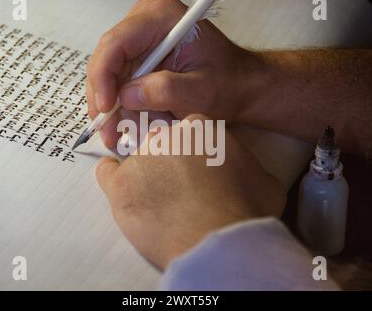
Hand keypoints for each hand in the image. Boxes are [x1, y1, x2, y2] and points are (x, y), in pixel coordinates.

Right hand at [86, 0, 267, 147]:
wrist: (242, 85)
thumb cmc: (230, 82)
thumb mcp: (202, 91)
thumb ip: (165, 91)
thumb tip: (126, 97)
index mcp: (162, 17)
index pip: (116, 43)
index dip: (103, 77)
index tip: (106, 109)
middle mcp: (146, 23)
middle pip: (107, 62)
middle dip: (106, 101)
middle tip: (111, 133)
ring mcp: (142, 40)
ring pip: (112, 77)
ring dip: (119, 109)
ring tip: (133, 134)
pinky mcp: (143, 57)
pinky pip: (123, 84)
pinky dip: (128, 108)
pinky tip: (142, 124)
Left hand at [95, 114, 285, 269]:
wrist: (220, 244)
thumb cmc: (246, 212)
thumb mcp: (263, 179)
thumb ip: (245, 164)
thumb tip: (243, 170)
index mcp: (200, 128)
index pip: (190, 132)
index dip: (196, 154)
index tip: (199, 171)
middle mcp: (167, 135)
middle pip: (163, 144)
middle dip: (171, 162)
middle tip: (182, 189)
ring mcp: (140, 158)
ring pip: (138, 160)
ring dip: (147, 175)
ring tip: (160, 202)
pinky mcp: (120, 185)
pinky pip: (108, 172)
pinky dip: (114, 178)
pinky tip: (126, 191)